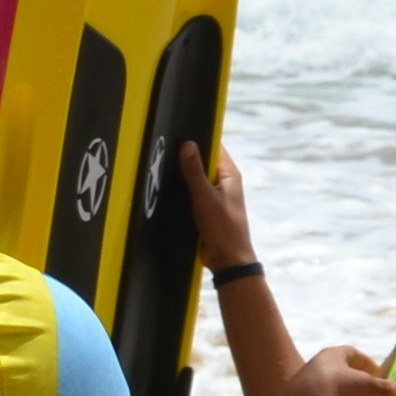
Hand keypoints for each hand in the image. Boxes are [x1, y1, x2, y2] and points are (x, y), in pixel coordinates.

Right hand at [179, 139, 253, 271]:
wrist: (227, 259)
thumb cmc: (223, 228)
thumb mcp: (205, 197)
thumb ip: (194, 171)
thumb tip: (188, 145)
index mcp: (229, 175)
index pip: (215, 147)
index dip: (199, 139)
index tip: (181, 136)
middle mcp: (223, 183)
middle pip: (203, 162)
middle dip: (187, 159)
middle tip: (167, 154)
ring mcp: (214, 196)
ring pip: (195, 179)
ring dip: (183, 178)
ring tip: (166, 173)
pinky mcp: (205, 209)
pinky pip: (191, 194)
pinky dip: (182, 192)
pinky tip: (170, 192)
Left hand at [289, 345, 393, 395]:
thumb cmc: (339, 386)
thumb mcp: (366, 385)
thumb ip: (382, 386)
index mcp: (331, 355)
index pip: (351, 353)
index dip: (366, 362)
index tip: (377, 373)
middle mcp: (315, 366)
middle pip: (339, 374)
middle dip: (356, 387)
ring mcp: (304, 384)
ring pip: (330, 392)